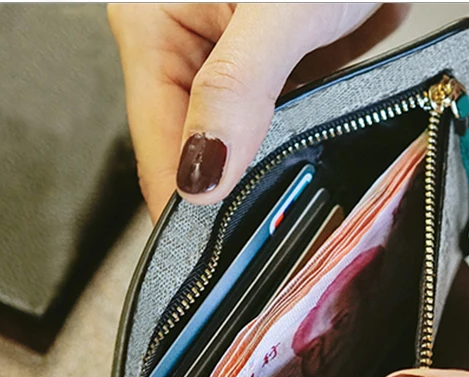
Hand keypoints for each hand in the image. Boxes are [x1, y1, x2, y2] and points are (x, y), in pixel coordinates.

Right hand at [108, 3, 408, 220]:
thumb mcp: (281, 9)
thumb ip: (237, 87)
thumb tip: (201, 173)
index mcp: (153, 24)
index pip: (156, 141)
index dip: (182, 203)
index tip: (208, 260)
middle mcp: (186, 46)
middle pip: (194, 149)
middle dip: (228, 195)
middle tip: (260, 248)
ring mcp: (232, 62)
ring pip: (237, 144)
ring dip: (264, 175)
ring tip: (290, 215)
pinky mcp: (274, 69)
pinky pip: (275, 127)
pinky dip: (295, 149)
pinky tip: (314, 168)